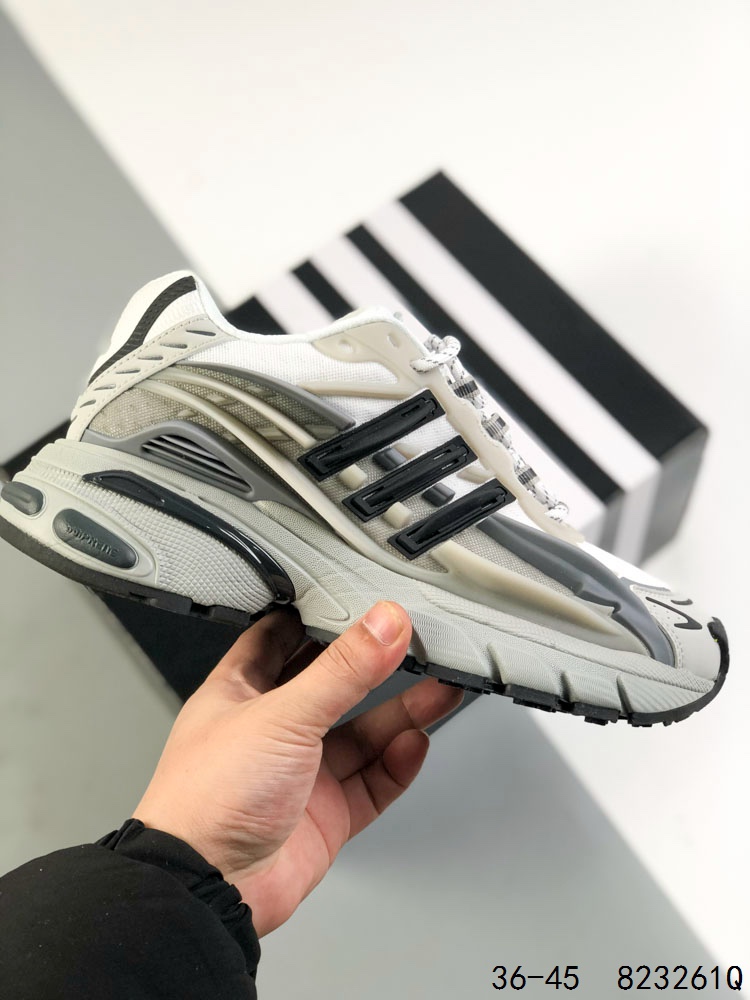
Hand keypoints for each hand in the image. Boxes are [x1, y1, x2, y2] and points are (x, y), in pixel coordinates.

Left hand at [134, 601, 461, 935]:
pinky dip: (398, 764)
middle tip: (416, 645)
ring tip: (439, 689)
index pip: (280, 639)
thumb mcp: (283, 714)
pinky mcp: (326, 815)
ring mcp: (301, 774)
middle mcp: (271, 730)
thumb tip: (383, 625)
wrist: (208, 890)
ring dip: (401, 713)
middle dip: (375, 667)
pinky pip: (373, 782)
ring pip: (363, 734)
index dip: (317, 617)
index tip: (355, 599)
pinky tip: (414, 743)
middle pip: (335, 687)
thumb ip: (342, 670)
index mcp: (241, 692)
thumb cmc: (206, 799)